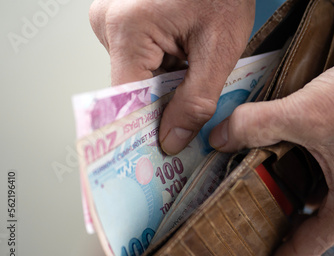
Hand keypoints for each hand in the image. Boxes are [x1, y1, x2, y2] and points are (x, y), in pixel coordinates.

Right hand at [89, 0, 254, 153]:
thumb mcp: (218, 50)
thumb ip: (195, 102)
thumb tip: (171, 139)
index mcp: (128, 29)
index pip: (126, 99)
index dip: (145, 128)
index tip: (158, 152)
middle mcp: (109, 22)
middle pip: (132, 88)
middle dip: (164, 102)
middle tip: (192, 108)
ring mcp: (114, 18)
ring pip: (137, 74)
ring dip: (167, 82)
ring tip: (194, 66)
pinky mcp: (124, 18)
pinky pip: (139, 56)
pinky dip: (164, 65)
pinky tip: (185, 56)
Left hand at [209, 26, 333, 255]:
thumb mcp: (304, 111)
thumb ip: (255, 125)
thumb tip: (219, 137)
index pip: (307, 246)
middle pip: (317, 227)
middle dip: (284, 228)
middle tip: (251, 228)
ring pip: (328, 201)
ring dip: (299, 198)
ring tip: (264, 193)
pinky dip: (314, 177)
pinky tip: (293, 159)